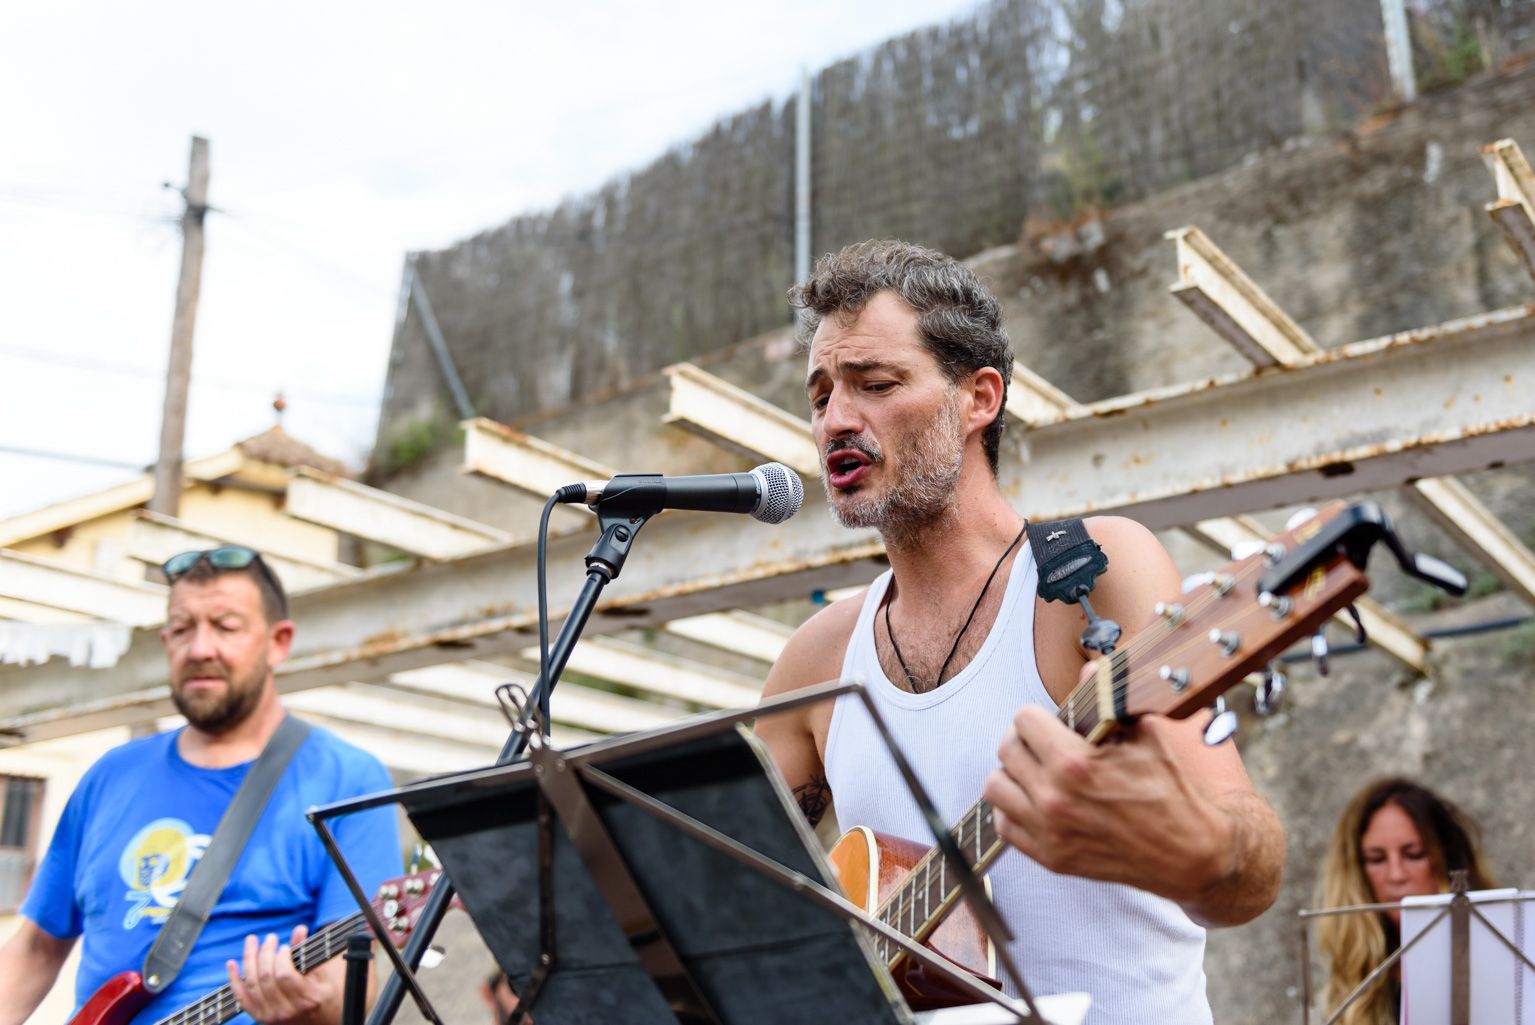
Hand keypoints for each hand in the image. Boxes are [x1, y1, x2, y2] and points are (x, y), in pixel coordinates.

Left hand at [227, 926, 338, 1024]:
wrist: (320, 1021)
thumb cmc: (323, 994)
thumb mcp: (322, 974)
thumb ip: (307, 952)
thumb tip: (299, 929)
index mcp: (306, 999)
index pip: (284, 975)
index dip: (281, 957)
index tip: (285, 946)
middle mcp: (286, 1011)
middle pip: (266, 978)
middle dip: (265, 953)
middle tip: (270, 938)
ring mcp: (270, 1016)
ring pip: (252, 985)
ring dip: (249, 959)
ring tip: (253, 941)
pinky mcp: (259, 1017)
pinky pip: (241, 997)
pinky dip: (234, 979)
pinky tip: (231, 963)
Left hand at [982, 704, 1233, 904]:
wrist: (1191, 853)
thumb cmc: (1172, 793)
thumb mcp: (1146, 735)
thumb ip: (1108, 701)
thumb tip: (1088, 669)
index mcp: (1074, 763)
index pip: (1024, 720)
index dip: (1038, 715)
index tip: (1050, 721)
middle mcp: (1054, 798)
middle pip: (1006, 749)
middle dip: (1024, 739)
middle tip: (1041, 742)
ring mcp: (1049, 831)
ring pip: (996, 787)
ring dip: (1012, 773)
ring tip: (1035, 770)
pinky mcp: (1051, 857)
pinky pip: (1004, 826)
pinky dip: (1014, 810)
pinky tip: (1036, 801)